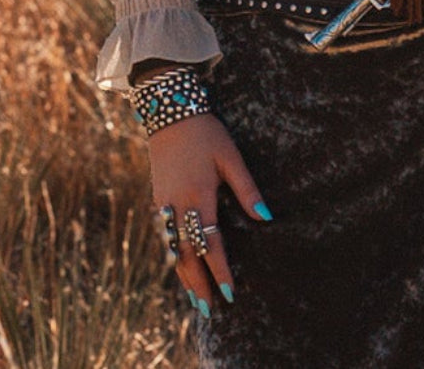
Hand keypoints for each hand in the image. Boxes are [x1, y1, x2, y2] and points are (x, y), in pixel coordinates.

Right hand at [149, 112, 270, 315]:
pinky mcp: (157, 198)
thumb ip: (247, 190)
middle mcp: (178, 204)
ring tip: (194, 294)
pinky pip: (164, 235)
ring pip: (173, 248)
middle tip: (208, 308)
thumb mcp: (231, 157)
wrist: (169, 113)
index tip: (230, 293)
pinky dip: (172, 254)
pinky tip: (179, 262)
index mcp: (200, 196)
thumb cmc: (206, 133)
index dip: (221, 270)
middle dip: (198, 282)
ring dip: (183, 273)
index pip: (211, 243)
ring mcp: (164, 203)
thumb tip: (266, 218)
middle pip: (187, 254)